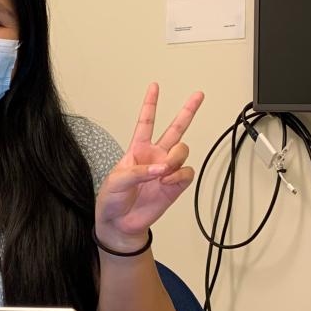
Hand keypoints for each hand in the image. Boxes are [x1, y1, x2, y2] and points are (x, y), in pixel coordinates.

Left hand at [95, 82, 203, 251]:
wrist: (119, 223)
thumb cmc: (112, 200)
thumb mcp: (115, 181)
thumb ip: (137, 171)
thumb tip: (161, 169)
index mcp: (137, 150)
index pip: (146, 123)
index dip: (150, 104)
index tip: (154, 87)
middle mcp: (155, 156)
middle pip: (176, 129)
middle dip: (187, 111)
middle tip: (198, 95)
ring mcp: (166, 169)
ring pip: (182, 150)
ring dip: (175, 157)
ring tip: (163, 172)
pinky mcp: (175, 185)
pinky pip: (186, 172)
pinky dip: (178, 175)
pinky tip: (167, 181)